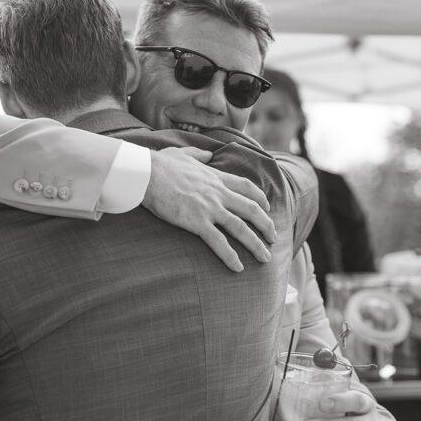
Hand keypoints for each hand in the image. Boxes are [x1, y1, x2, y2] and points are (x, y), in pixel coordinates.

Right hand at [143, 147, 275, 272]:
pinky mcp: (197, 221)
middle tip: (273, 237)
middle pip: (251, 209)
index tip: (267, 208)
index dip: (260, 198)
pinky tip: (238, 267)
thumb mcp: (183, 154)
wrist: (146, 173)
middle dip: (266, 225)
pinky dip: (230, 256)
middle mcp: (218, 193)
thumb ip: (198, 155)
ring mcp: (209, 207)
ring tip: (265, 258)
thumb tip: (208, 154)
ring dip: (256, 244)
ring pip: (241, 228)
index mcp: (215, 177)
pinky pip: (218, 242)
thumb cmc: (160, 164)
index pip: (246, 187)